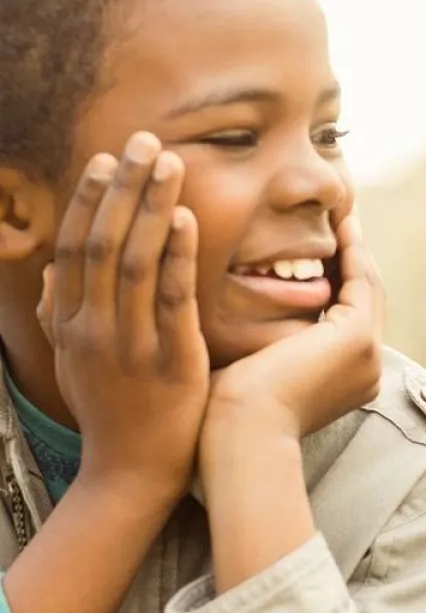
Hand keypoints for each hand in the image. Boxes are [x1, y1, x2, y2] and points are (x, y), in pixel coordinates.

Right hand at [38, 133, 208, 498]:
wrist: (131, 472)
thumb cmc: (108, 411)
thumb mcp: (70, 362)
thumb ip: (57, 316)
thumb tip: (51, 274)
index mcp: (68, 322)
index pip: (75, 247)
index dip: (89, 200)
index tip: (107, 160)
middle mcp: (91, 327)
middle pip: (102, 241)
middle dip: (123, 187)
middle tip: (145, 141)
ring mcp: (129, 343)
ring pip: (134, 261)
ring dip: (151, 206)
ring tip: (170, 163)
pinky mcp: (170, 360)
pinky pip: (170, 300)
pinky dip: (175, 256)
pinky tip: (186, 219)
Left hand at [203, 210, 384, 448]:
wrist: (240, 437)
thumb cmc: (229, 415)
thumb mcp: (252, 371)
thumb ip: (261, 344)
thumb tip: (234, 316)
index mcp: (347, 380)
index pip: (349, 319)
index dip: (340, 280)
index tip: (323, 248)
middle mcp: (367, 368)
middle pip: (367, 300)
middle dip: (355, 260)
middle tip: (343, 221)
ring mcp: (368, 354)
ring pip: (369, 287)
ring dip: (357, 249)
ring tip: (342, 216)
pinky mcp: (357, 337)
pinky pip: (360, 281)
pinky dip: (353, 252)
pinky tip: (340, 226)